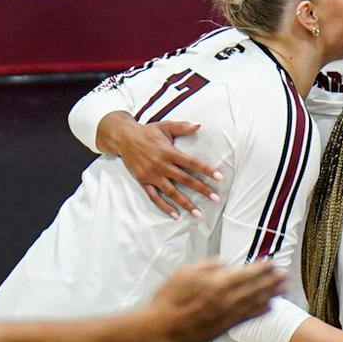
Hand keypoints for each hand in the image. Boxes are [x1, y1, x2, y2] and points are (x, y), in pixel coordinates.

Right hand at [97, 112, 222, 218]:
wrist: (123, 138)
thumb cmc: (147, 132)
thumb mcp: (164, 126)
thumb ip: (182, 127)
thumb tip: (198, 125)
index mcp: (168, 152)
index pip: (191, 162)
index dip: (206, 169)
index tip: (219, 177)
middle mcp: (161, 165)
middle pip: (185, 179)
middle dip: (201, 189)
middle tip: (215, 198)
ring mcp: (152, 175)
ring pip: (171, 192)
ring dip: (185, 203)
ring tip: (198, 213)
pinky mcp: (143, 182)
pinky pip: (155, 197)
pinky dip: (165, 207)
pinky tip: (176, 215)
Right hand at [149, 259, 280, 341]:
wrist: (160, 328)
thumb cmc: (168, 298)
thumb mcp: (185, 273)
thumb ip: (208, 266)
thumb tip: (224, 264)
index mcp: (218, 284)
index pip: (247, 273)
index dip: (262, 267)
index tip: (273, 262)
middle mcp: (227, 301)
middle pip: (256, 288)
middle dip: (272, 280)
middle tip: (286, 274)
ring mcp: (227, 316)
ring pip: (255, 304)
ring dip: (271, 295)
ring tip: (283, 289)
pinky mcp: (224, 329)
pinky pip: (247, 319)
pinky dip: (260, 312)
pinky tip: (269, 307)